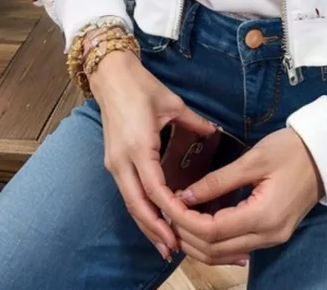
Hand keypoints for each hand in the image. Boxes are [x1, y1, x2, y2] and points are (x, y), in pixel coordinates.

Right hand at [90, 50, 216, 260]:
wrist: (111, 76)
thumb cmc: (142, 87)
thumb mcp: (173, 103)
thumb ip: (195, 122)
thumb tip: (215, 132)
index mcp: (139, 147)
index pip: (155, 188)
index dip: (170, 209)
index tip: (187, 225)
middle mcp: (123, 161)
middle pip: (138, 205)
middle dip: (156, 229)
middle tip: (175, 249)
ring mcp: (115, 163)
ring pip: (130, 203)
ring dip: (146, 224)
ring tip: (165, 244)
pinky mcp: (113, 162)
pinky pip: (127, 193)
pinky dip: (140, 210)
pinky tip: (152, 220)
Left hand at [172, 128, 323, 265]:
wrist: (326, 154)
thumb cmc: (291, 149)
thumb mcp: (254, 159)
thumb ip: (219, 180)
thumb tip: (187, 195)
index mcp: (263, 215)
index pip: (212, 231)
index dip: (185, 221)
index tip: (169, 203)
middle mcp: (268, 235)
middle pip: (214, 250)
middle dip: (185, 234)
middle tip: (167, 211)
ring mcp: (272, 238)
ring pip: (223, 254)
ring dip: (197, 242)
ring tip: (179, 218)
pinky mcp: (273, 235)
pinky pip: (236, 248)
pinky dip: (214, 242)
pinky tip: (202, 225)